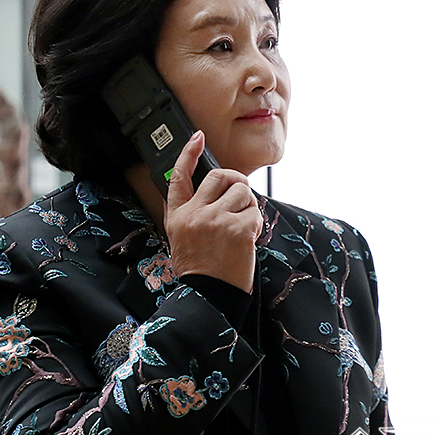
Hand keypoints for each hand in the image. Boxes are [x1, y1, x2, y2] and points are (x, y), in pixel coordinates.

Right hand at [164, 131, 261, 292]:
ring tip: (240, 227)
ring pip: (243, 191)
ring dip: (248, 206)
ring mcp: (217, 220)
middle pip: (220, 177)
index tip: (198, 137)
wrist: (208, 296)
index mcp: (178, 216)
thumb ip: (191, 212)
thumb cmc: (200, 269)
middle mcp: (195, 214)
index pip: (179, 177)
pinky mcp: (238, 228)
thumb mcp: (181, 237)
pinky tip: (247, 238)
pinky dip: (256, 223)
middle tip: (239, 199)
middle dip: (235, 184)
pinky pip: (255, 211)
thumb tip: (211, 190)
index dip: (189, 154)